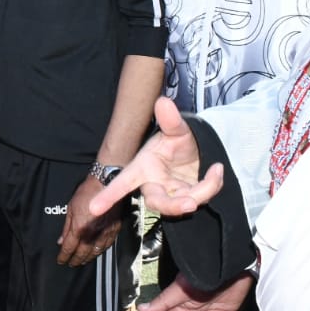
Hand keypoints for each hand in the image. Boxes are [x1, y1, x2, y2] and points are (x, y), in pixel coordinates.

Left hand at [57, 177, 121, 266]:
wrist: (106, 184)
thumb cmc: (86, 193)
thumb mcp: (70, 208)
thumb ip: (66, 227)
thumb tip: (61, 240)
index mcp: (80, 228)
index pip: (69, 247)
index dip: (64, 256)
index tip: (60, 261)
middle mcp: (93, 234)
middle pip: (83, 253)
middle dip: (75, 260)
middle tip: (71, 264)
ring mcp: (105, 233)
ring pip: (96, 252)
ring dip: (88, 258)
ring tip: (82, 261)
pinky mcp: (115, 230)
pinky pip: (107, 246)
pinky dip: (100, 251)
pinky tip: (96, 253)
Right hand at [88, 97, 223, 220]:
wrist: (198, 150)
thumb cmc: (178, 141)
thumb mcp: (176, 129)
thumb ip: (170, 120)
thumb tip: (163, 102)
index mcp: (143, 168)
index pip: (123, 183)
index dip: (108, 196)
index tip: (93, 208)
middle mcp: (155, 184)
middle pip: (158, 202)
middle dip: (173, 206)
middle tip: (190, 203)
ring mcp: (172, 194)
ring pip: (182, 204)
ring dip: (201, 192)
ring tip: (215, 171)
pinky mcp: (188, 199)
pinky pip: (200, 199)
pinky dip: (212, 185)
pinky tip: (216, 170)